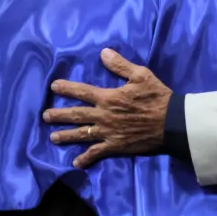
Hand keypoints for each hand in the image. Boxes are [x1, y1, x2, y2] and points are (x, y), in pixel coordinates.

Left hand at [46, 48, 171, 167]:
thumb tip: (103, 53)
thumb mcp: (141, 75)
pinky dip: (86, 158)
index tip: (53, 87)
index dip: (67, 89)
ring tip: (53, 137)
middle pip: (76, 115)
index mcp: (109, 97)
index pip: (82, 91)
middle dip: (59, 115)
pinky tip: (76, 162)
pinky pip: (97, 153)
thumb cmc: (157, 97)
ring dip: (66, 136)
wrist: (171, 123)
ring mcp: (108, 133)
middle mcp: (104, 115)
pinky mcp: (116, 146)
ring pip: (82, 134)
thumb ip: (121, 65)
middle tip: (45, 116)